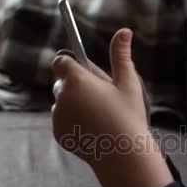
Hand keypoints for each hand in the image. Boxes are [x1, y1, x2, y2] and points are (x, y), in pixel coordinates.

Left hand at [51, 28, 172, 186]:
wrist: (122, 155)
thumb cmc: (128, 115)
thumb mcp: (128, 83)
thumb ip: (121, 55)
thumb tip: (124, 31)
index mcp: (77, 79)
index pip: (61, 60)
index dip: (71, 62)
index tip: (84, 70)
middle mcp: (62, 95)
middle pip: (61, 81)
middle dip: (75, 84)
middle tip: (99, 95)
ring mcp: (57, 115)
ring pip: (61, 101)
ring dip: (73, 103)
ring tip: (98, 113)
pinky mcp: (57, 132)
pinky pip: (62, 120)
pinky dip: (72, 121)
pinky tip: (92, 127)